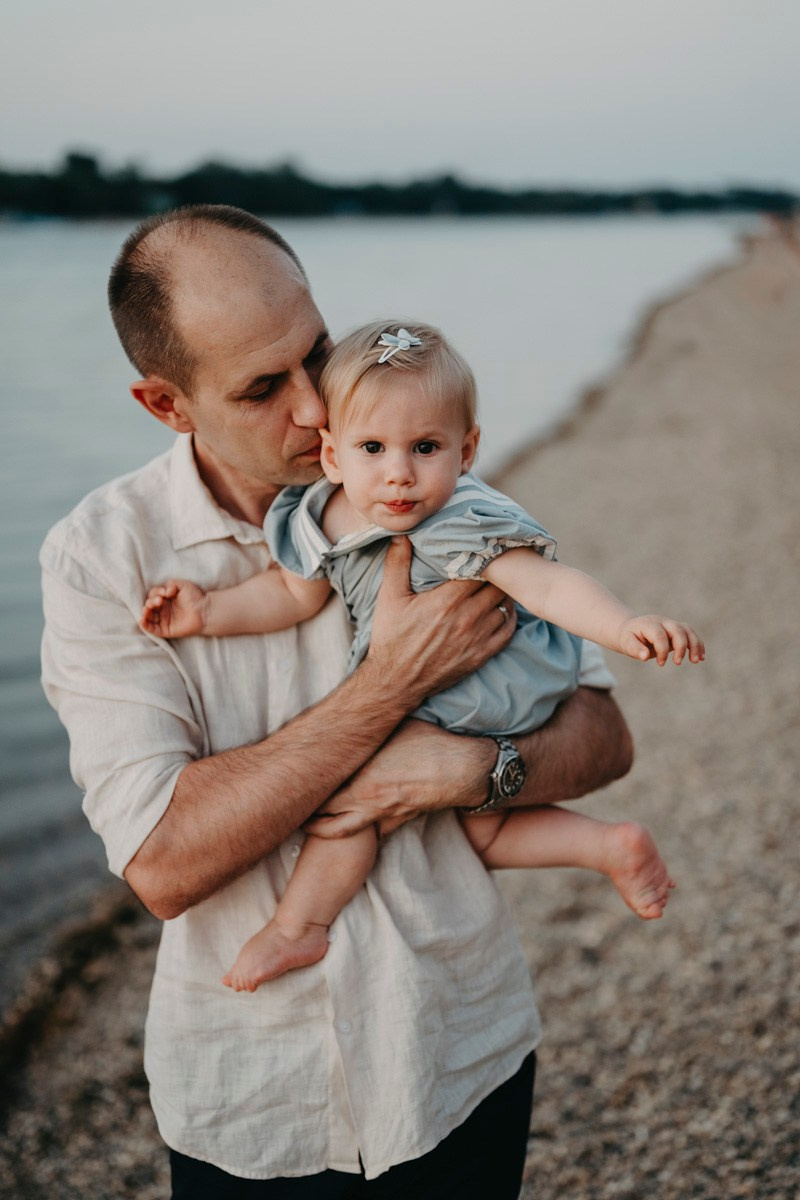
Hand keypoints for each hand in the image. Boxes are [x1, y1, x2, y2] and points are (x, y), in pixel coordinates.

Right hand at [139, 579, 207, 638]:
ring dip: (145, 612)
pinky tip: (142, 619)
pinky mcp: (166, 630)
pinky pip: (152, 629)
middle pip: (148, 605)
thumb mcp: (182, 585)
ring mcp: (164, 620)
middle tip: (160, 601)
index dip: (155, 593)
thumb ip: (171, 584)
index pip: (153, 595)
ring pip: (148, 617)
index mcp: (166, 599)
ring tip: (148, 609)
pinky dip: (144, 625)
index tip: (165, 593)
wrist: (205, 611)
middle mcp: (163, 609)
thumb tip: (165, 592)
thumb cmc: (196, 597)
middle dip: (151, 602)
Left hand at [305, 719, 494, 838]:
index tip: (289, 788)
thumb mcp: (396, 726)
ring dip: (329, 831)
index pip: (321, 794)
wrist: (466, 768)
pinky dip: (360, 833)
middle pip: (327, 822)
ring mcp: (386, 815)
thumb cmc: (432, 741)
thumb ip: (371, 728)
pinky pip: (375, 832)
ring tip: (312, 828)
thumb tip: (359, 712)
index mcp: (362, 779)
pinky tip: (354, 829)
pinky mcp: (403, 820)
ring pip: (347, 832)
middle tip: (292, 817)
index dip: (303, 794)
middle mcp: (368, 801)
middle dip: (308, 821)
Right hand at [363, 537, 516, 706]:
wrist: (396, 681)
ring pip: (505, 605)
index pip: (480, 568)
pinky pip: (507, 630)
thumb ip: (397, 563)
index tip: (481, 550)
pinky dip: (508, 616)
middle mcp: (467, 618)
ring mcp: (477, 638)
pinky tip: (501, 608)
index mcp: (447, 600)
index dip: (483, 557)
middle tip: (494, 564)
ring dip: (503, 593)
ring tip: (498, 584)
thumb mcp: (389, 598)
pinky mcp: (482, 655)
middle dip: (496, 573)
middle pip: (498, 585)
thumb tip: (402, 534)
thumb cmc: (392, 638)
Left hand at [618, 615, 704, 665]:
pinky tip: (701, 658)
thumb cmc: (629, 638)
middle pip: (678, 630)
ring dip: (694, 645)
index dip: (662, 650)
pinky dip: (698, 645)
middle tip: (677, 663)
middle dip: (681, 647)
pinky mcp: (677, 630)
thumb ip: (635, 649)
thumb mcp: (626, 644)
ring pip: (688, 630)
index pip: (659, 635)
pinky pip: (691, 634)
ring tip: (696, 661)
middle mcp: (662, 621)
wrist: (631, 629)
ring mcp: (671, 624)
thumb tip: (645, 656)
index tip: (660, 664)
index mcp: (648, 624)